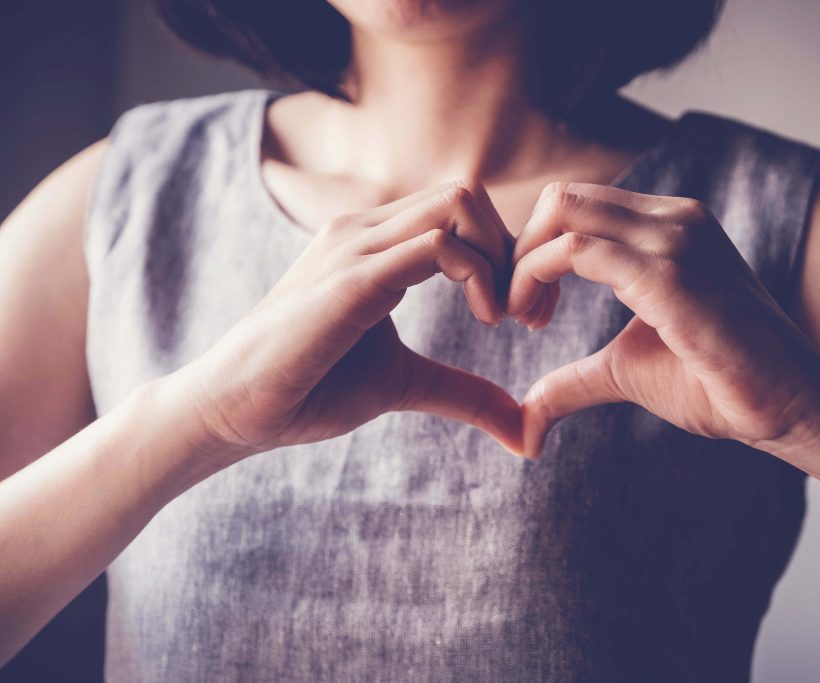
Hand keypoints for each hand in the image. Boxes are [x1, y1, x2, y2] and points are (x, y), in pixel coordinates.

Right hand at [172, 180, 523, 462]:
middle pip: (467, 195)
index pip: (461, 211)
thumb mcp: (405, 383)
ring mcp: (355, 247)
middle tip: (527, 313)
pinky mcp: (351, 279)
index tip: (525, 313)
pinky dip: (479, 275)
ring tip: (505, 316)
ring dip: (502, 258)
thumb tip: (523, 429)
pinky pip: (436, 245)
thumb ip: (463, 392)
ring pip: (458, 204)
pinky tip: (484, 319)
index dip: (507, 254)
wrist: (234, 409)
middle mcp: (364, 230)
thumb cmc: (310, 388)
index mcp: (375, 244)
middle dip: (515, 250)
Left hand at [509, 182, 819, 460]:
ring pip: (563, 212)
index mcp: (669, 227)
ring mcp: (675, 239)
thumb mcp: (628, 370)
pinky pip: (577, 251)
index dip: (536, 252)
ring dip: (524, 265)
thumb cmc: (719, 383)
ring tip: (525, 319)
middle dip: (521, 250)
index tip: (528, 310)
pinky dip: (536, 277)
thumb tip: (527, 415)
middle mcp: (673, 218)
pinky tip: (537, 321)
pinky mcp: (669, 273)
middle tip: (516, 311)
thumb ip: (575, 379)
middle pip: (563, 198)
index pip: (578, 207)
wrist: (790, 406)